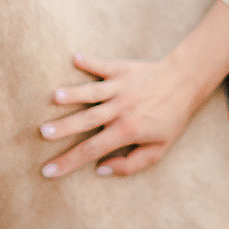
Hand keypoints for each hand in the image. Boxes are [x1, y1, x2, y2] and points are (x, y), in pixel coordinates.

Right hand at [37, 52, 197, 178]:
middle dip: (64, 128)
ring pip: (92, 93)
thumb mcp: (158, 149)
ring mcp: (121, 88)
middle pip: (87, 120)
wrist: (185, 82)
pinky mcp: (122, 69)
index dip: (69, 162)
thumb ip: (130, 164)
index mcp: (127, 131)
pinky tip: (75, 58)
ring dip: (73, 94)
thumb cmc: (170, 118)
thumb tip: (100, 169)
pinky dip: (89, 62)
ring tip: (54, 97)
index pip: (92, 150)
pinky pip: (102, 65)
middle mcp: (121, 109)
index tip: (48, 170)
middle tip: (42, 133)